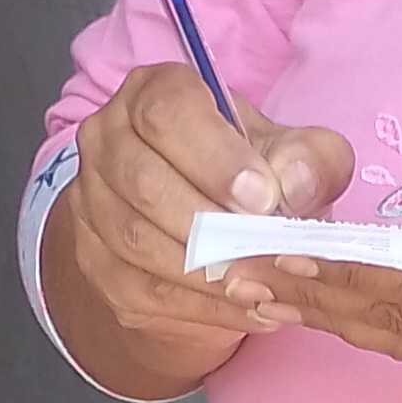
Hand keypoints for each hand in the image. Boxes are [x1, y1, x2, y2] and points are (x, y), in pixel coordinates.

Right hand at [44, 63, 356, 395]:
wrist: (214, 226)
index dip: (216, 158)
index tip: (263, 198)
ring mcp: (92, 203)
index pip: (166, 114)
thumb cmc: (253, 176)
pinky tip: (251, 308)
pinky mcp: (96, 262)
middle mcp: (107, 139)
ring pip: (138, 242)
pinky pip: (143, 290)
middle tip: (269, 251)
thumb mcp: (295, 157)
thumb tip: (293, 184)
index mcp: (152, 94)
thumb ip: (310, 160)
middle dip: (212, 223)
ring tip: (269, 286)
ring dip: (209, 272)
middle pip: (144, 182)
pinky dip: (203, 308)